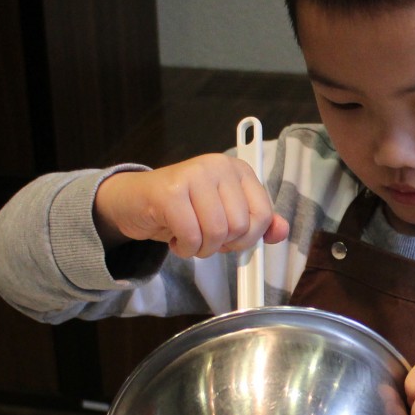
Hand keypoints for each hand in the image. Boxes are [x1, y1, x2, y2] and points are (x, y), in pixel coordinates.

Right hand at [92, 154, 288, 258]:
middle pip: (240, 227)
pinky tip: (174, 238)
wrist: (133, 201)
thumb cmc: (182, 209)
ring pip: (216, 234)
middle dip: (221, 245)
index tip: (229, 238)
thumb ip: (255, 223)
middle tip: (201, 236)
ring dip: (200, 248)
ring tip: (187, 236)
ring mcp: (194, 174)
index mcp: (237, 169)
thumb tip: (281, 232)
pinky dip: (184, 249)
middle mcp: (218, 165)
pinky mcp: (170, 191)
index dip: (247, 238)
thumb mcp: (223, 214)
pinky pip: (191, 236)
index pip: (263, 215)